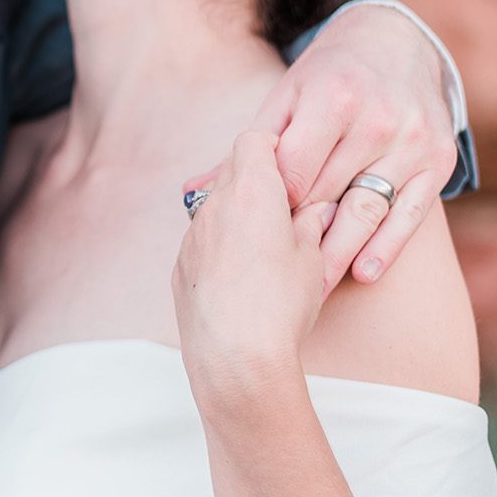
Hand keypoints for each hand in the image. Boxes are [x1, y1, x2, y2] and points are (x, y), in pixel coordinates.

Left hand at [173, 132, 331, 398]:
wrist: (235, 355)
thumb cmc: (280, 303)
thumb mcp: (313, 257)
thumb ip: (312, 222)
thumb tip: (314, 209)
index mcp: (250, 190)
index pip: (256, 140)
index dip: (277, 148)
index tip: (296, 167)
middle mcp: (214, 204)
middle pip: (233, 170)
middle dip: (259, 180)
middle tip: (289, 205)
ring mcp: (193, 234)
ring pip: (216, 205)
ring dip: (239, 213)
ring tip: (268, 244)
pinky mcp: (182, 264)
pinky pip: (204, 239)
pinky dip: (223, 244)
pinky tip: (244, 274)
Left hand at [184, 4, 458, 296]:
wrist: (397, 45)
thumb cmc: (328, 77)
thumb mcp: (286, 99)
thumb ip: (248, 149)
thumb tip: (192, 191)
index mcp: (332, 98)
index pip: (294, 168)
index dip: (272, 202)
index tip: (254, 230)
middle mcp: (376, 119)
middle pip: (328, 192)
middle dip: (298, 232)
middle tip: (271, 270)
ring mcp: (410, 142)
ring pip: (367, 208)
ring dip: (338, 250)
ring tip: (311, 285)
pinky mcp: (438, 161)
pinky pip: (410, 213)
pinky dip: (386, 246)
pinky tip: (361, 272)